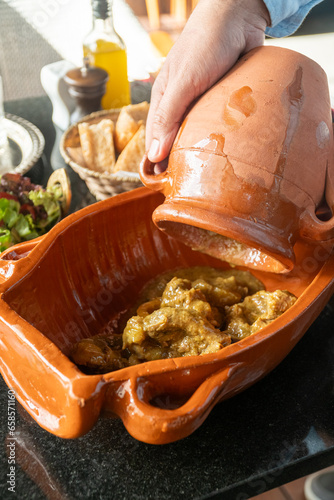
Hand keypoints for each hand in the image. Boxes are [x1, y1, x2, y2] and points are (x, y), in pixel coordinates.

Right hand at [145, 0, 269, 171]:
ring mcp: (203, 105)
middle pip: (176, 142)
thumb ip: (168, 118)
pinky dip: (219, 141)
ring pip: (198, 137)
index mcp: (164, 101)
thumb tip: (154, 156)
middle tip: (185, 187)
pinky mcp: (222, 102)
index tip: (161, 187)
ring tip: (204, 178)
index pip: (155, 140)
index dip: (157, 164)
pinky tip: (224, 156)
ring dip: (199, 155)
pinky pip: (218, 127)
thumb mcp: (182, 83)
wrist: (239, 17)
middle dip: (179, 163)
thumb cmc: (205, 45)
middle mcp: (181, 105)